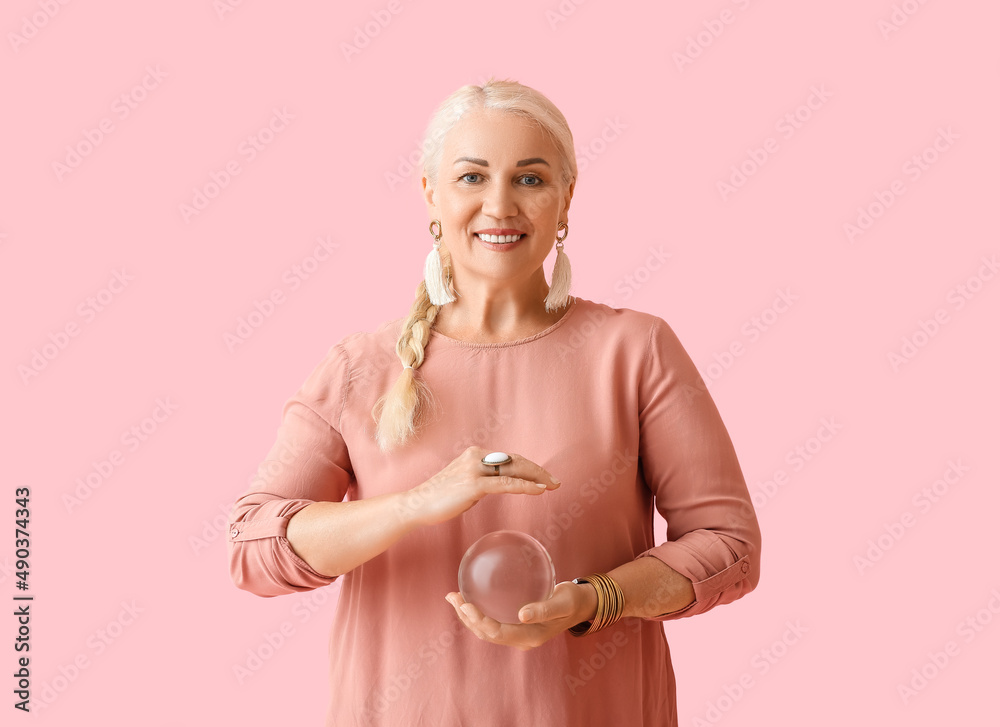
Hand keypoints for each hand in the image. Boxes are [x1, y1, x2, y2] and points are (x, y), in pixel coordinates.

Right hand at [401, 446, 560, 526]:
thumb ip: (482, 480)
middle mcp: (476, 456)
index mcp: (474, 454)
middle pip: (515, 461)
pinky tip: (539, 490)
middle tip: (555, 481)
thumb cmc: (439, 498)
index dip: (528, 467)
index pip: (508, 459)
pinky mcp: (473, 485)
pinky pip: (506, 484)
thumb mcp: (464, 484)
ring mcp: (474, 470)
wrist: (417, 505)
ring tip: (552, 485)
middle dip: (538, 471)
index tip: (543, 477)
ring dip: (537, 477)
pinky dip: (525, 486)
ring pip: (514, 470)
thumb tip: (499, 484)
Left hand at [444, 580, 597, 650]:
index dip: (479, 621)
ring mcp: (517, 633)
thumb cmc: (572, 600)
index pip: (498, 633)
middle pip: (487, 633)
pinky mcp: (515, 624)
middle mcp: (520, 638)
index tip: (465, 604)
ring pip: (486, 628)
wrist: (579, 604)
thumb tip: (521, 615)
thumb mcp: (562, 603)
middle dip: (467, 618)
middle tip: (453, 597)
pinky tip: (470, 595)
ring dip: (468, 615)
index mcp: (530, 637)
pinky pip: (492, 619)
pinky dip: (478, 610)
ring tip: (453, 597)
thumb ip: (544, 609)